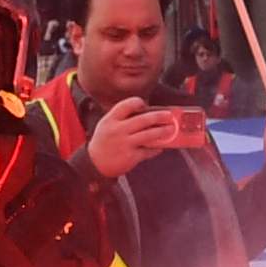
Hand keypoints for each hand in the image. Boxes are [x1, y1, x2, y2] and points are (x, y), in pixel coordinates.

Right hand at [84, 96, 200, 178]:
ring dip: (162, 131)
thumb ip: (121, 117)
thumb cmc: (104, 142)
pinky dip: (156, 149)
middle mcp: (118, 130)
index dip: (137, 103)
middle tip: (169, 116)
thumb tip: (145, 112)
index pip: (126, 105)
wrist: (94, 164)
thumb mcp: (106, 125)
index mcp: (111, 120)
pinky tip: (161, 147)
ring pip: (149, 135)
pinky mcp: (131, 157)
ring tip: (171, 129)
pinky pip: (148, 151)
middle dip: (159, 117)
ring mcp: (125, 144)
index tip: (145, 104)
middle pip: (143, 120)